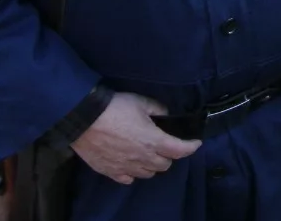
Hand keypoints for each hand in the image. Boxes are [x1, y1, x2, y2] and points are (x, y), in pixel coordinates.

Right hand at [71, 93, 199, 183]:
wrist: (84, 119)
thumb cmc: (115, 108)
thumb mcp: (142, 102)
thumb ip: (158, 109)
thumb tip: (166, 114)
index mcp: (154, 141)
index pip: (180, 150)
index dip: (191, 147)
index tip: (196, 143)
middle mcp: (142, 158)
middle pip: (164, 165)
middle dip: (169, 156)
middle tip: (167, 146)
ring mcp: (126, 167)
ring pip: (148, 174)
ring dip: (153, 166)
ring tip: (150, 155)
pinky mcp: (110, 171)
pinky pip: (128, 179)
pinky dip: (134, 173)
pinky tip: (132, 165)